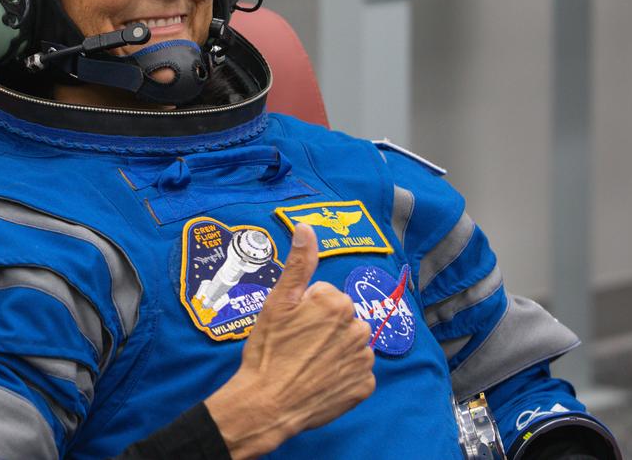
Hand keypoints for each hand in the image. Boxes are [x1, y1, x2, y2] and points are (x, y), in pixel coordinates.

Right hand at [203, 224, 375, 458]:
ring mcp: (363, 359)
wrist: (267, 403)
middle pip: (342, 318)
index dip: (306, 309)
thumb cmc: (269, 350)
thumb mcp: (277, 302)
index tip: (291, 326)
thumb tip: (306, 227)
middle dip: (324, 327)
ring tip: (307, 363)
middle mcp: (358, 327)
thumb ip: (298, 263)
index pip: (325, 295)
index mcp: (336, 302)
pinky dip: (342, 374)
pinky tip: (320, 379)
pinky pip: (357, 372)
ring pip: (351, 343)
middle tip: (297, 345)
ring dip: (335, 349)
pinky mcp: (364, 386)